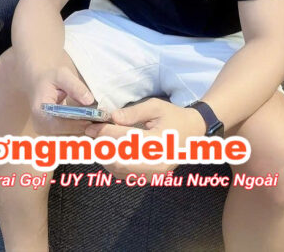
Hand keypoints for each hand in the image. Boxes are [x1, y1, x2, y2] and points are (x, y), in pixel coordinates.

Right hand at [30, 66, 94, 135]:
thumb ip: (75, 87)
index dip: (80, 123)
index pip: (62, 124)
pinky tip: (89, 121)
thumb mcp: (62, 75)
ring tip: (97, 121)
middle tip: (100, 120)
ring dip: (83, 129)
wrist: (37, 81)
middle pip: (66, 133)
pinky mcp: (51, 132)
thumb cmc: (49, 77)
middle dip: (84, 127)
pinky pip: (68, 134)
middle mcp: (41, 126)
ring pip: (68, 136)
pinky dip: (79, 128)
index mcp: (41, 113)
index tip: (95, 119)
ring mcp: (46, 131)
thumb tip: (89, 100)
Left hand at [84, 98, 206, 178]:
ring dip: (104, 156)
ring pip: (119, 170)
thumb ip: (133, 112)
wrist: (193, 132)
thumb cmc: (174, 116)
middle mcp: (156, 163)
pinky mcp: (150, 177)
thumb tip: (112, 117)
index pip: (125, 140)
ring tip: (97, 141)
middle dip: (101, 146)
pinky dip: (112, 164)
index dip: (105, 133)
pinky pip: (125, 174)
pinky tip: (108, 151)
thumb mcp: (156, 107)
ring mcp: (154, 174)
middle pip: (119, 159)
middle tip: (90, 134)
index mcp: (159, 143)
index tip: (91, 126)